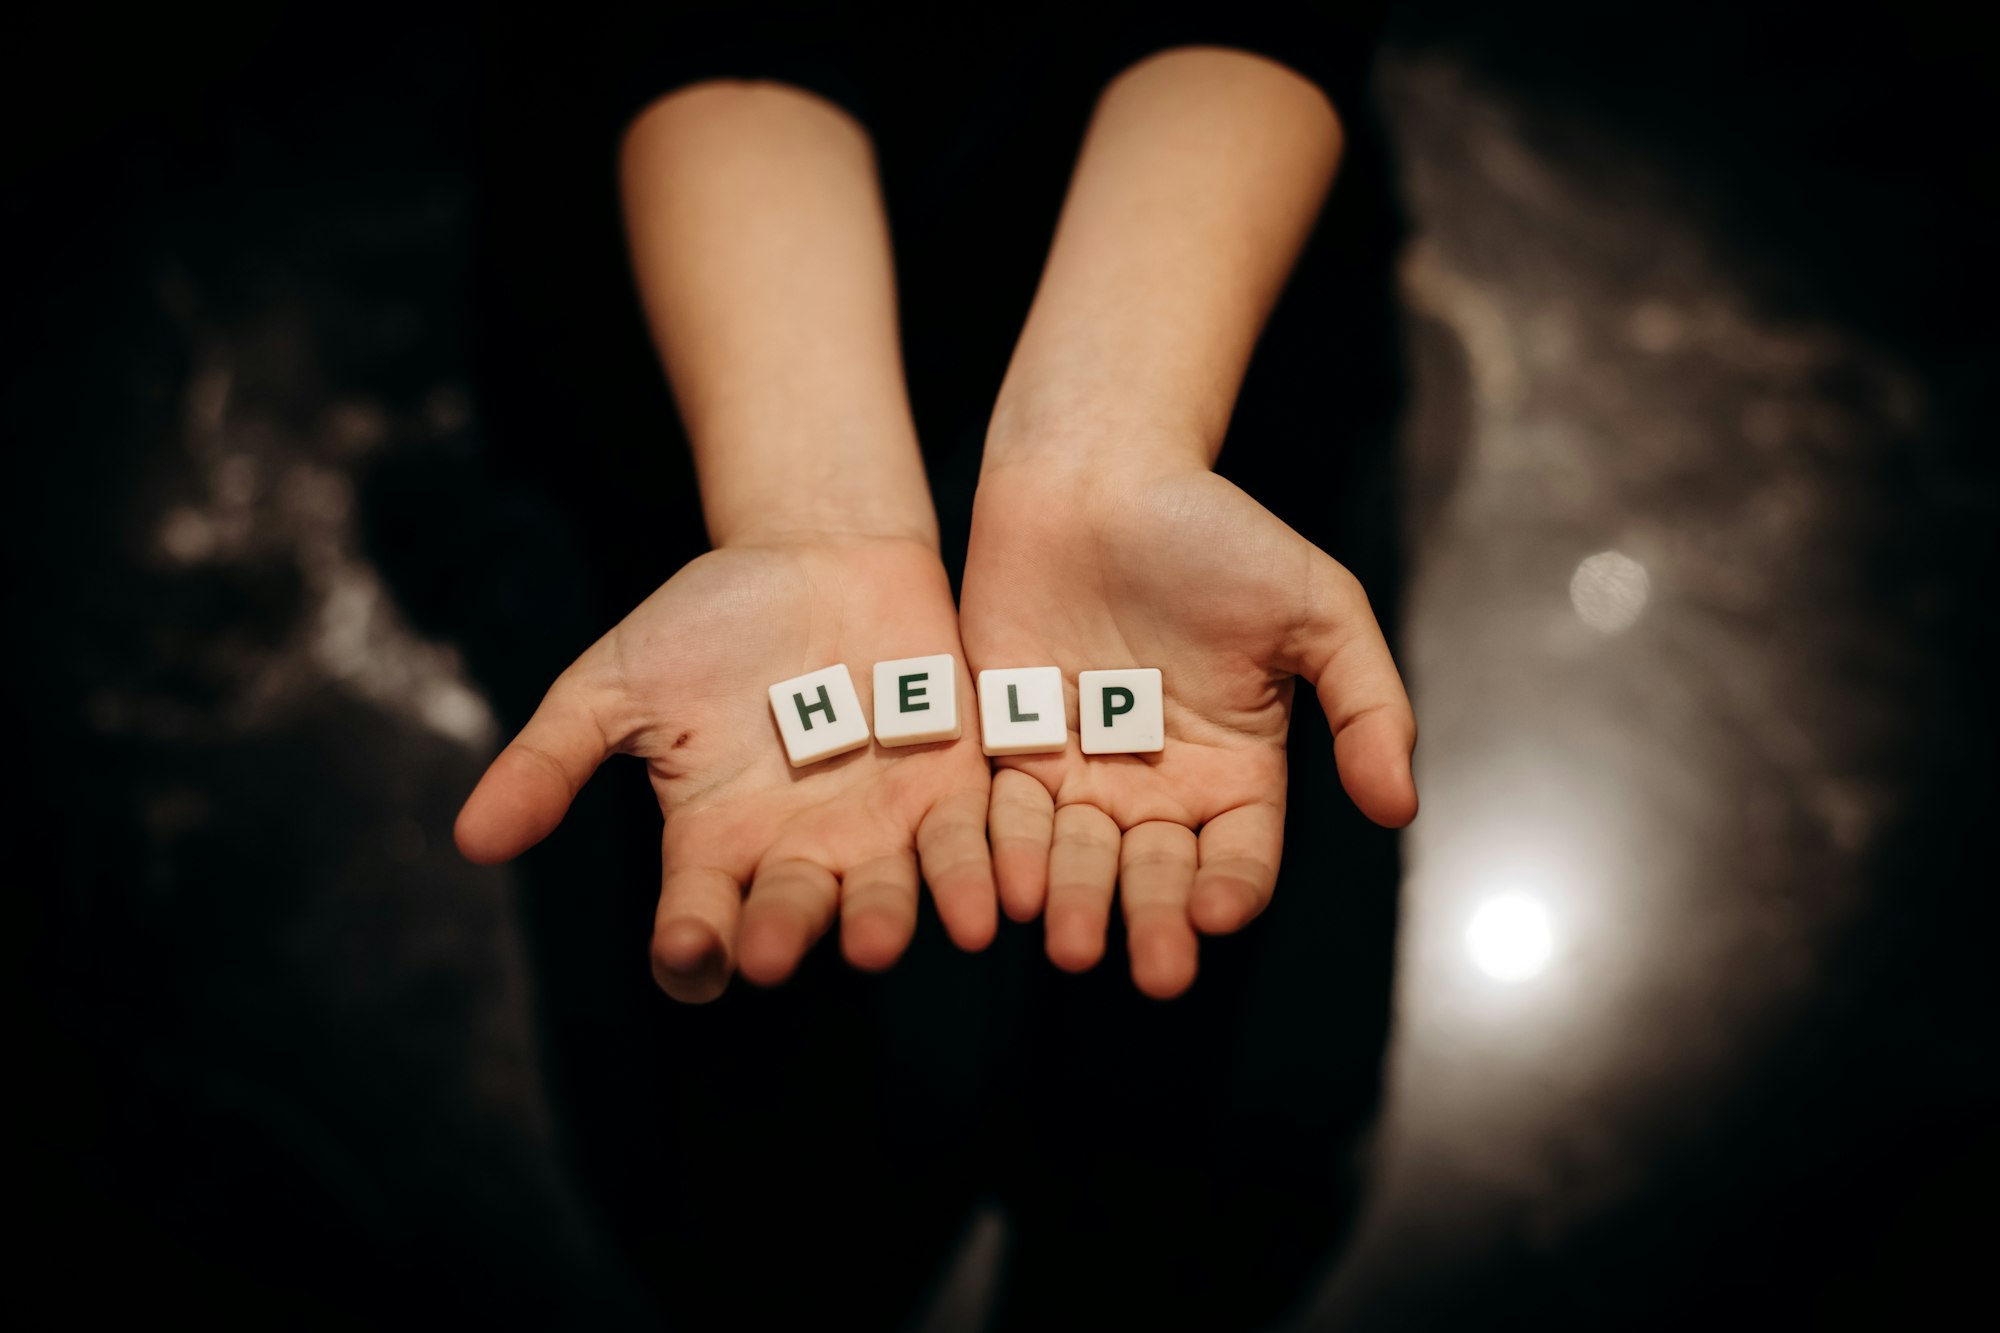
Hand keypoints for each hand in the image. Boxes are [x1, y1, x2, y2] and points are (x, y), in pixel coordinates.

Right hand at [454, 535, 997, 1001]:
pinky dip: (976, 874)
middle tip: (775, 950)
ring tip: (881, 939)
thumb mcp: (614, 683)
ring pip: (887, 895)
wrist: (816, 551)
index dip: (692, 944)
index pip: (698, 923)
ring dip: (888, 919)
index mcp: (714, 846)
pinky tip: (988, 901)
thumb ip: (551, 759)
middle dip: (785, 932)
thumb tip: (470, 840)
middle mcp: (800, 856)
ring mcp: (882, 830)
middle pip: (793, 915)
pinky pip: (969, 846)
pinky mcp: (956, 791)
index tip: (686, 944)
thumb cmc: (707, 621)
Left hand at [959, 458, 1416, 998]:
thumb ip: (1366, 703)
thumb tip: (1401, 808)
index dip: (1230, 889)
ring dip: (1073, 902)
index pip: (1238, 856)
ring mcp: (1078, 771)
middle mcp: (1155, 786)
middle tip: (1144, 967)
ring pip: (1076, 858)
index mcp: (1235, 769)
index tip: (1215, 912)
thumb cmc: (1215, 532)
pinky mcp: (1006, 746)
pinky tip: (1006, 886)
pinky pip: (1003, 814)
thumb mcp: (1317, 607)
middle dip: (1149, 920)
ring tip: (1066, 942)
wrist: (1097, 471)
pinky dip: (1004, 852)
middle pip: (1154, 874)